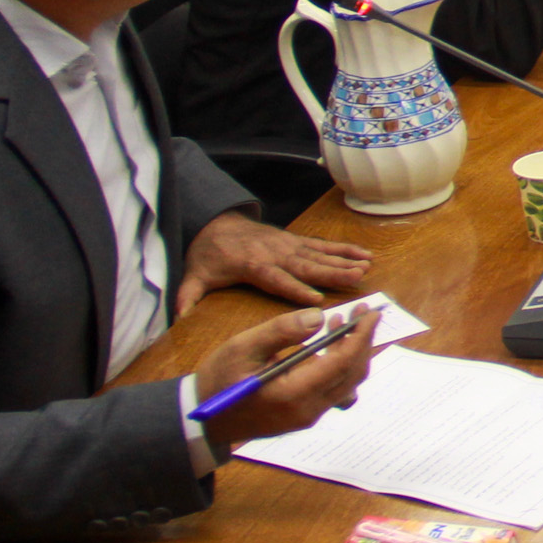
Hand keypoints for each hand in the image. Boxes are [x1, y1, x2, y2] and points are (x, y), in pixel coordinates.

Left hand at [176, 212, 370, 313]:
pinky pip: (322, 245)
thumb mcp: (195, 275)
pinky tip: (363, 254)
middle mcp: (275, 253)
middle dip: (332, 272)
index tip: (316, 300)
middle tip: (357, 277)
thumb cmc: (208, 255)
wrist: (215, 223)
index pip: (277, 279)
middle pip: (306, 265)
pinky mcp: (295, 241)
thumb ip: (187, 297)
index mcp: (253, 265)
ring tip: (366, 266)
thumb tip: (176, 319)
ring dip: (344, 260)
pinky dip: (343, 248)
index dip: (295, 289)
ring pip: (319, 254)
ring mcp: (288, 245)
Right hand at [196, 305, 378, 454]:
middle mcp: (308, 411)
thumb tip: (318, 317)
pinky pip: (335, 390)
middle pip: (352, 374)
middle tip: (360, 312)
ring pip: (347, 383)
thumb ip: (280, 332)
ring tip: (341, 323)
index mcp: (293, 395)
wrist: (203, 419)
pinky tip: (327, 346)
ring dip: (352, 352)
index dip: (361, 336)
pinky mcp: (305, 416)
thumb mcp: (242, 348)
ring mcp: (308, 417)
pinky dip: (340, 366)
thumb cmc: (219, 380)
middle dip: (363, 341)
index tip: (370, 312)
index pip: (342, 363)